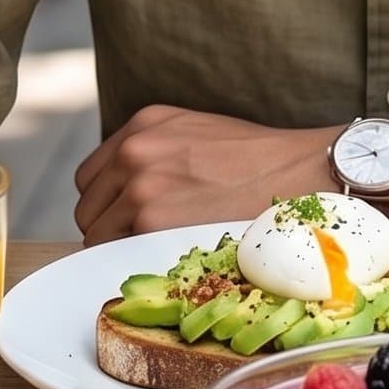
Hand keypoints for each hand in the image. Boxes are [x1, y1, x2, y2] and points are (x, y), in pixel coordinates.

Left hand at [74, 107, 337, 243]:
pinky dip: (134, 263)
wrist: (300, 173)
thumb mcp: (196, 133)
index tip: (127, 220)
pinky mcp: (151, 222)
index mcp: (144, 125)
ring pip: (97, 236)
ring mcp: (140, 186)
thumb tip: (128, 191)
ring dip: (121, 249)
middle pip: (89, 207)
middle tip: (146, 245)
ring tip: (162, 256)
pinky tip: (165, 262)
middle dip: (110, 228)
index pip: (92, 176)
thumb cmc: (258, 161)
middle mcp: (134, 150)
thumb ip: (156, 152)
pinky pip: (116, 254)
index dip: (108, 203)